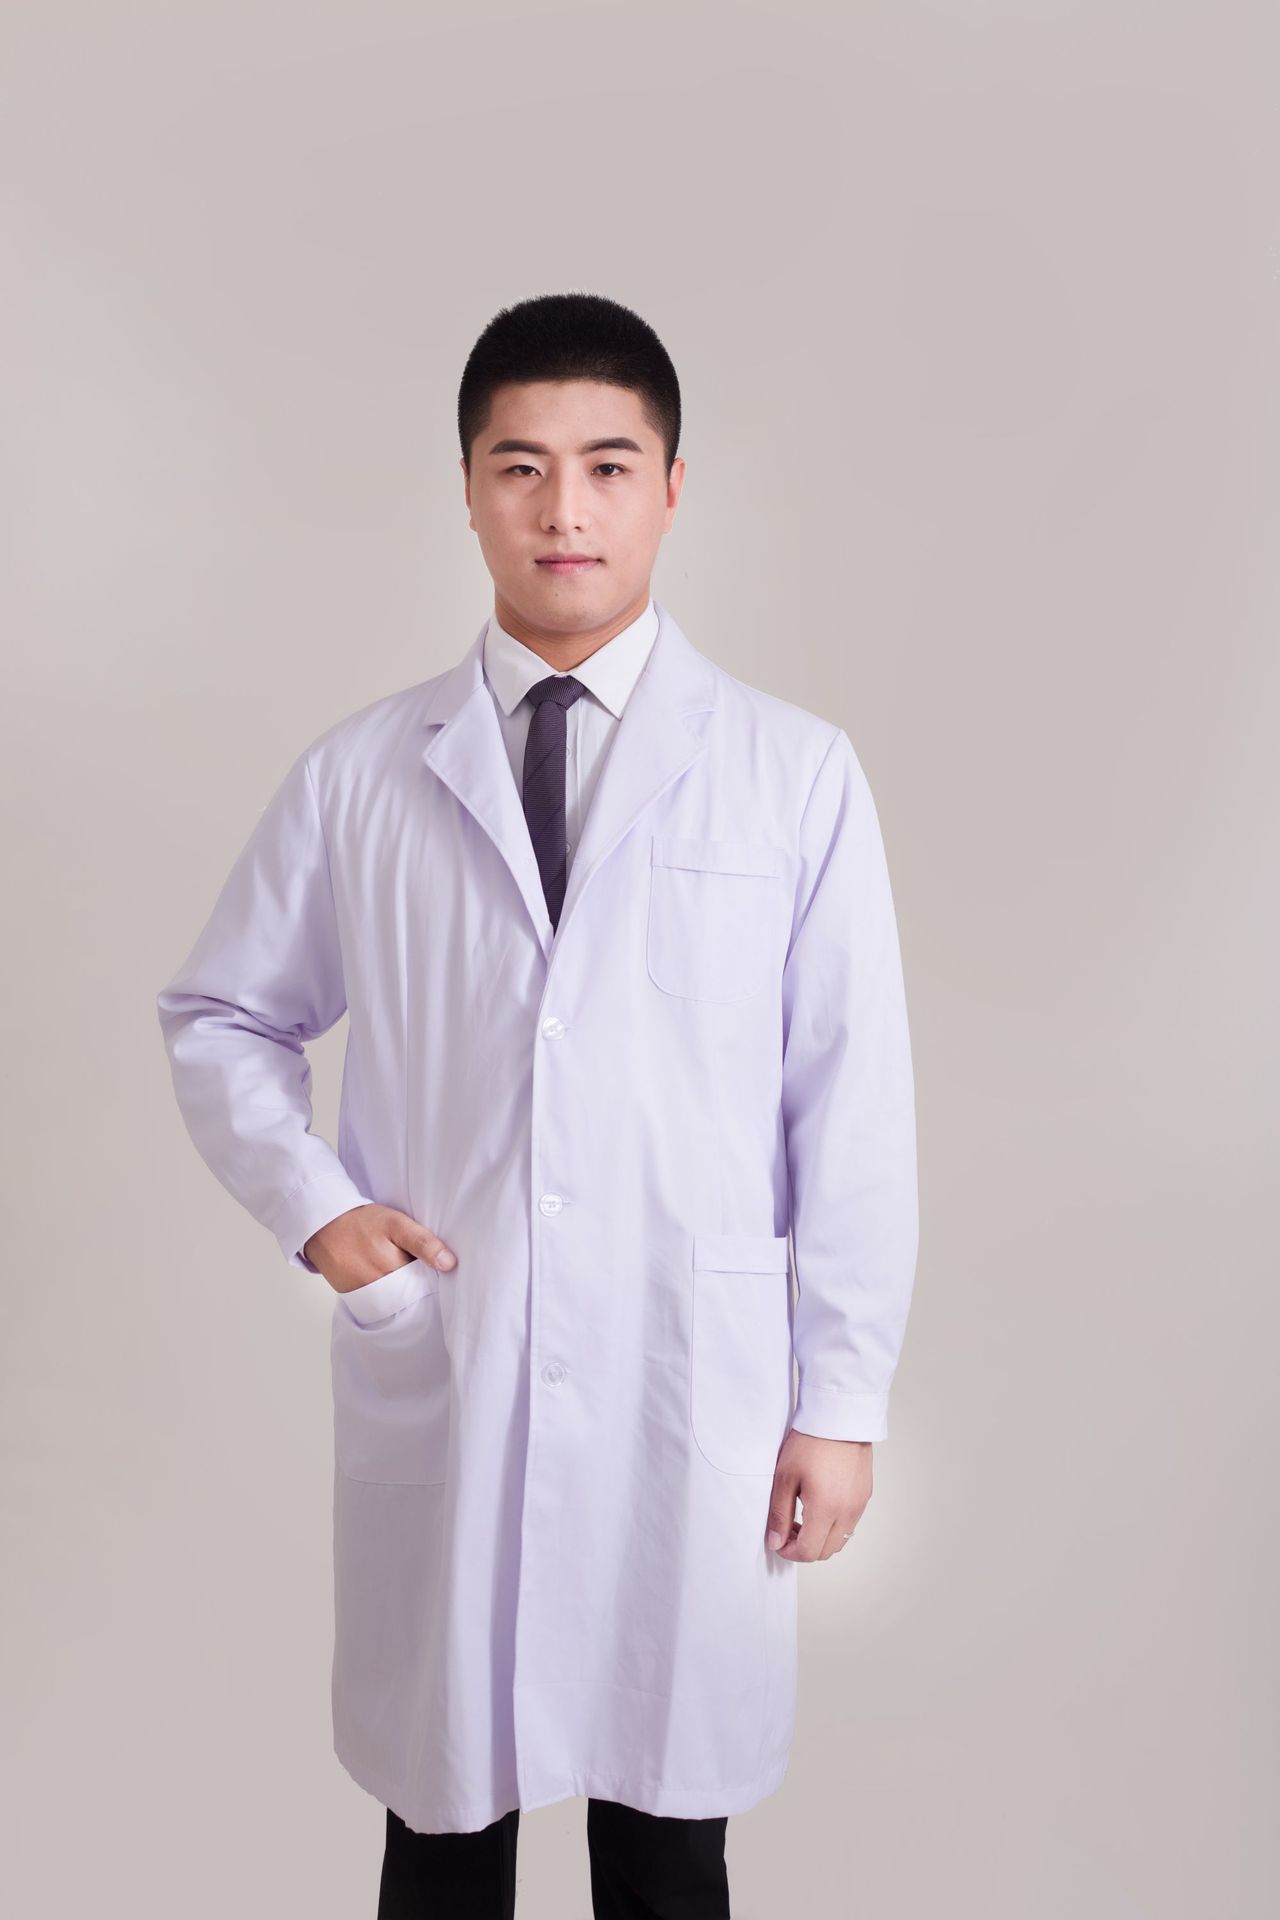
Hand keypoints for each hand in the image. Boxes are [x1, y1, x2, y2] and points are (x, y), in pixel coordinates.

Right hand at [303, 1204, 457, 1294]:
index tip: (437, 1270)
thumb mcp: (397, 1223)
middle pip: (409, 1296)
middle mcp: (379, 1287)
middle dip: (416, 1285)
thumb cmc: (362, 1222)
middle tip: (413, 1266)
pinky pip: (376, 1303)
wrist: (323, 1225)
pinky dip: (384, 1295)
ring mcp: (364, 1295)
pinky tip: (384, 1278)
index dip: (432, 1278)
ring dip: (401, 1292)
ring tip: (398, 1271)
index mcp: (394, 1269)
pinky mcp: (353, 1298)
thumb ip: (423, 1243)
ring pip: (394, 1301)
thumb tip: (449, 1264)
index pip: (425, 1285)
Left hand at [764, 1428, 871, 1560]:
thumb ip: (779, 1514)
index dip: (790, 1552)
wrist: (839, 1417)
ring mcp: (859, 1505)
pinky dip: (834, 1525)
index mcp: (827, 1510)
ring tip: (803, 1516)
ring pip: (840, 1540)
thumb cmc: (810, 1443)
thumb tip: (775, 1542)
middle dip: (804, 1547)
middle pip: (826, 1551)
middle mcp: (848, 1512)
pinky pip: (850, 1523)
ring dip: (820, 1538)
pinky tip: (820, 1504)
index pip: (809, 1552)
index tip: (778, 1540)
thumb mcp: (786, 1478)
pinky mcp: (865, 1495)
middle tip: (788, 1528)